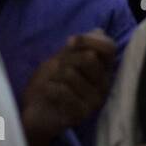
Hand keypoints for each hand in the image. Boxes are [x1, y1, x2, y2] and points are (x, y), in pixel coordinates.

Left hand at [20, 31, 115, 145]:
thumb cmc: (49, 85)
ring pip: (71, 73)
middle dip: (65, 59)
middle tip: (55, 70)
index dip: (89, 40)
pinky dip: (49, 88)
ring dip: (53, 76)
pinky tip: (48, 94)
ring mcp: (95, 100)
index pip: (109, 47)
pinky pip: (63, 90)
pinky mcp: (82, 113)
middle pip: (89, 57)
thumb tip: (98, 30)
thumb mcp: (61, 60)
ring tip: (50, 85)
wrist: (35, 114)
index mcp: (103, 70)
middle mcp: (104, 85)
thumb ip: (78, 47)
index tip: (69, 42)